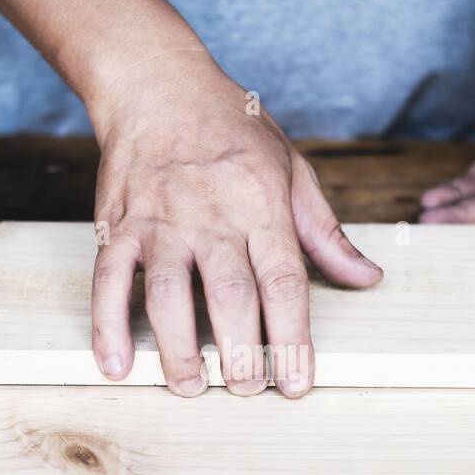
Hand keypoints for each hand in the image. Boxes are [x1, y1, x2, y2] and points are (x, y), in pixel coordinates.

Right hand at [87, 53, 383, 397]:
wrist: (159, 83)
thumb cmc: (233, 131)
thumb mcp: (293, 171)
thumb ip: (326, 234)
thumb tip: (368, 278)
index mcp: (263, 207)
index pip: (284, 283)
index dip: (292, 339)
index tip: (298, 382)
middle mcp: (212, 217)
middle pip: (229, 296)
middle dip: (240, 353)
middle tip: (245, 390)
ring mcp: (161, 221)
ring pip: (167, 294)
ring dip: (178, 348)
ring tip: (191, 386)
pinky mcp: (118, 223)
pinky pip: (108, 279)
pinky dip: (106, 324)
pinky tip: (115, 363)